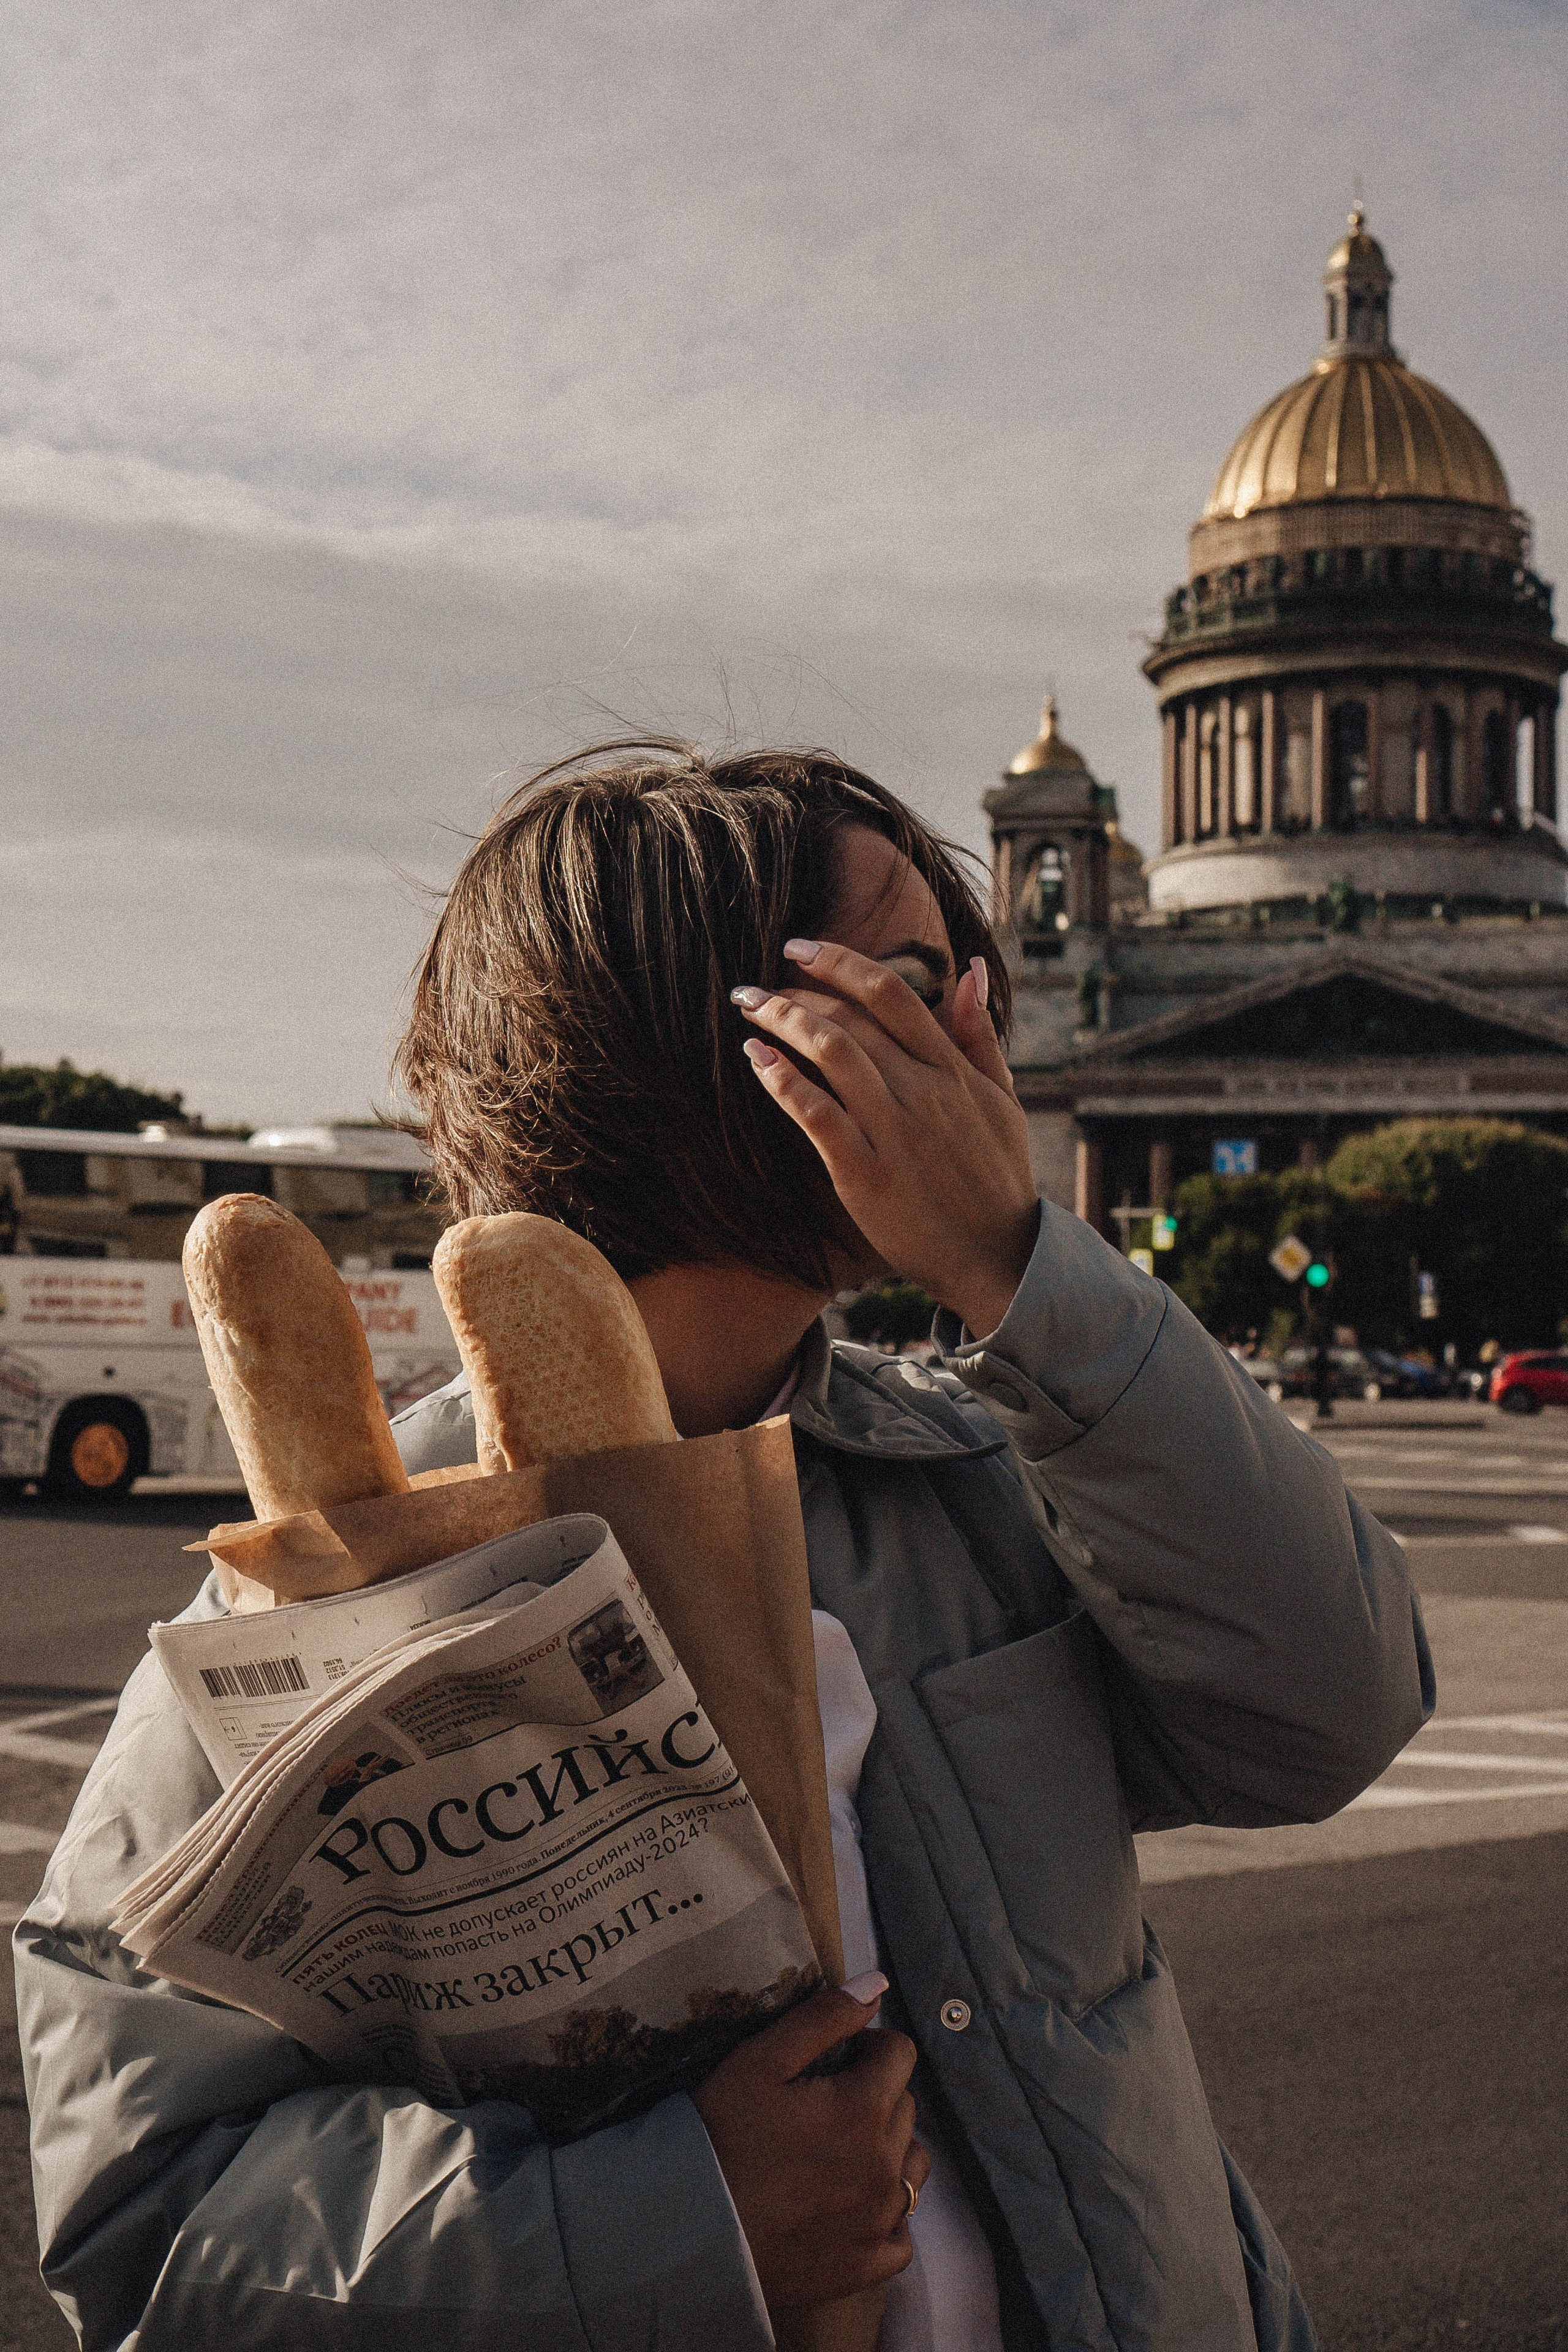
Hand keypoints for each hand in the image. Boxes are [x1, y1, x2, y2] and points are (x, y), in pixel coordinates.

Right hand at [693, 1976, 930, 2309]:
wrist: (688, 2234)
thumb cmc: (719, 2138)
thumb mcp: (760, 2060)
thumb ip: (824, 2017)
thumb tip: (877, 1983)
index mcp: (865, 2108)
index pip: (900, 2053)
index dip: (869, 2046)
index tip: (838, 2058)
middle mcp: (886, 2165)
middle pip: (905, 2107)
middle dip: (875, 2094)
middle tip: (824, 2104)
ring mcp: (880, 2221)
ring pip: (912, 2167)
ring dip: (888, 2150)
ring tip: (838, 2152)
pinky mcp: (866, 2266)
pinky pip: (902, 2236)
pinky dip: (885, 2217)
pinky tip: (850, 2207)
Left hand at [733, 940, 1039, 1334]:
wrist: (997, 1257)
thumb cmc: (998, 1177)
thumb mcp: (1002, 1099)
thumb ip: (979, 1033)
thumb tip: (970, 967)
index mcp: (953, 1070)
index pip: (892, 994)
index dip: (840, 961)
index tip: (800, 948)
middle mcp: (923, 1092)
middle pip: (851, 1020)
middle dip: (797, 993)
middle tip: (758, 986)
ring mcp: (894, 1133)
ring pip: (832, 1055)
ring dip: (783, 1023)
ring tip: (750, 1009)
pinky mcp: (866, 1175)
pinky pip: (817, 1115)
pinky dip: (783, 1081)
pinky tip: (756, 1059)